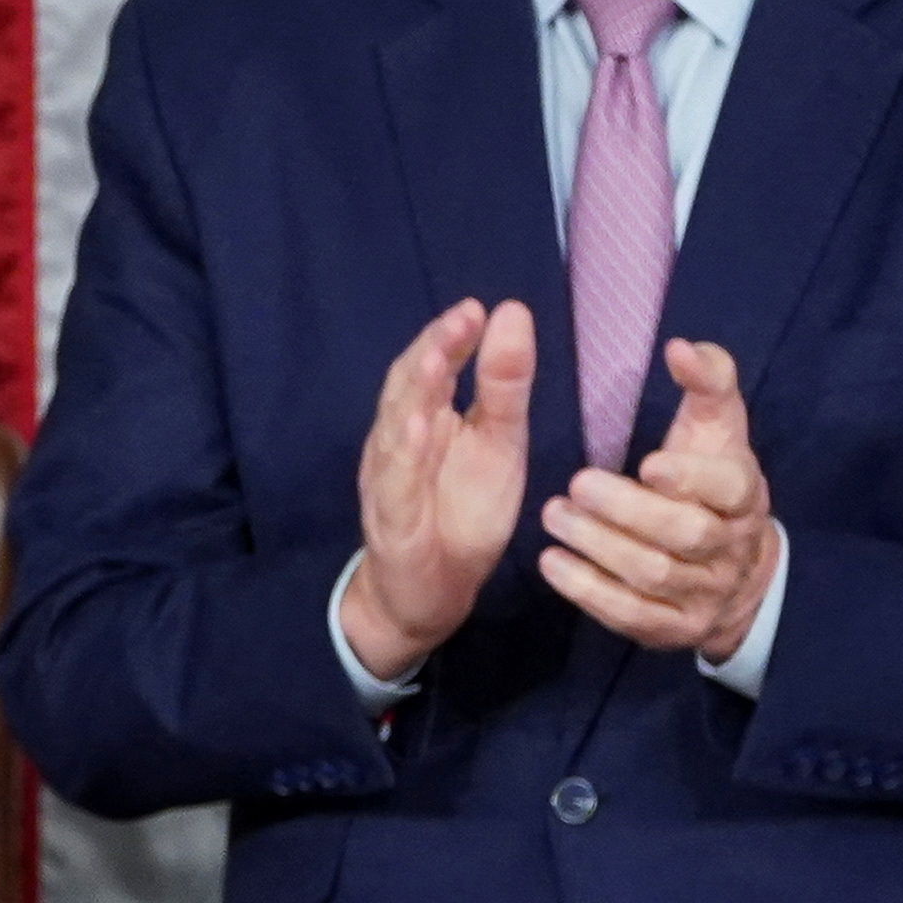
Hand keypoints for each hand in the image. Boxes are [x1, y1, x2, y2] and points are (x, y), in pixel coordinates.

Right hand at [335, 300, 537, 680]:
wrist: (431, 593)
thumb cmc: (461, 513)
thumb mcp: (499, 445)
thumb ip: (503, 386)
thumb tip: (512, 313)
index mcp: (427, 419)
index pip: (434, 368)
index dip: (451, 337)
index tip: (479, 309)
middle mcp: (399, 443)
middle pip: (407, 388)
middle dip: (432, 352)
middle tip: (462, 320)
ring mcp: (390, 482)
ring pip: (395, 431)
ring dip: (414, 394)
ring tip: (439, 358)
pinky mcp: (392, 524)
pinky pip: (394, 487)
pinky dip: (403, 458)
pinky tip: (418, 429)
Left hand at [537, 340, 775, 659]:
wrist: (737, 571)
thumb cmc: (712, 480)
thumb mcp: (717, 426)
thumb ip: (707, 379)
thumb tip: (681, 347)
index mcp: (744, 494)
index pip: (729, 487)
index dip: (691, 478)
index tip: (648, 463)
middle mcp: (729, 547)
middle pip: (685, 533)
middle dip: (628, 511)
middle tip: (576, 485)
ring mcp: (704, 593)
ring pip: (654, 575)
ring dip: (599, 547)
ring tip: (554, 517)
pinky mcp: (673, 628)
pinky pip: (632, 615)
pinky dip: (588, 592)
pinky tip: (553, 564)